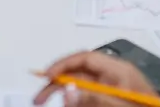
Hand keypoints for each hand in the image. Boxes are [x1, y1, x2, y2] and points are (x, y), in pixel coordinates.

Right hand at [33, 51, 159, 106]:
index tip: (46, 76)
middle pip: (79, 74)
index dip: (63, 65)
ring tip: (47, 102)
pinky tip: (69, 103)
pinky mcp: (112, 100)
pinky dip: (78, 101)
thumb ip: (94, 98)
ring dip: (65, 96)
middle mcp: (115, 77)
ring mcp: (113, 89)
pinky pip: (89, 98)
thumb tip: (68, 90)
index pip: (85, 58)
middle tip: (39, 97)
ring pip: (81, 89)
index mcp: (120, 70)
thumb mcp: (118, 104)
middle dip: (57, 84)